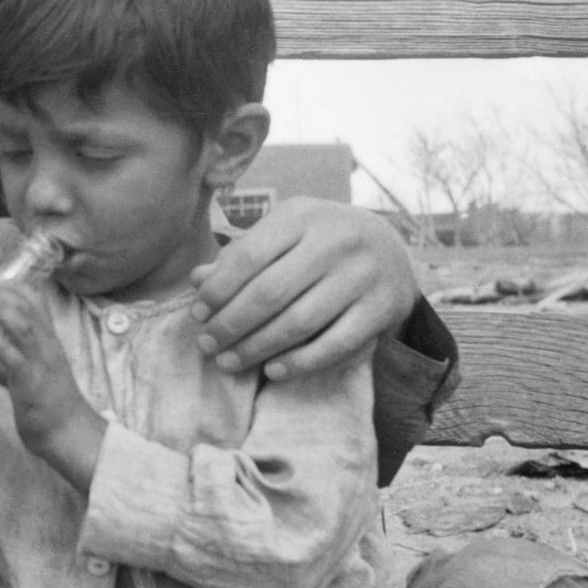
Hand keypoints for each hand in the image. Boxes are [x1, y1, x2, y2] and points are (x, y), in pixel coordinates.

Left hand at [0, 279, 103, 492]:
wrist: (71, 436)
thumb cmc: (49, 408)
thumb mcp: (27, 380)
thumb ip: (6, 367)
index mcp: (47, 344)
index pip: (34, 306)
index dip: (12, 288)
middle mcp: (47, 347)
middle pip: (27, 309)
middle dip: (0, 290)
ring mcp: (41, 363)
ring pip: (22, 325)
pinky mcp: (32, 382)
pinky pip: (13, 356)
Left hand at [192, 197, 416, 381]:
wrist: (390, 247)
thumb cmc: (317, 243)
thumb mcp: (281, 235)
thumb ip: (240, 256)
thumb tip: (197, 280)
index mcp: (301, 216)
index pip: (248, 256)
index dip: (218, 290)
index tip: (197, 315)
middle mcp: (336, 240)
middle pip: (270, 292)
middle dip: (231, 324)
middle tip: (207, 346)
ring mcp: (363, 274)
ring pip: (299, 322)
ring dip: (257, 348)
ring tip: (229, 362)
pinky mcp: (384, 307)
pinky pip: (335, 344)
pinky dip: (300, 362)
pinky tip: (272, 371)